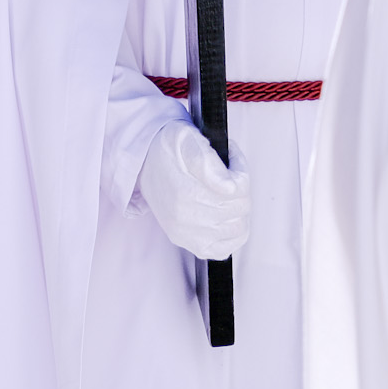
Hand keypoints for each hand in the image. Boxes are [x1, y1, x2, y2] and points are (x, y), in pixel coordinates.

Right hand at [137, 121, 249, 259]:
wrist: (145, 165)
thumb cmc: (169, 149)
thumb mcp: (187, 138)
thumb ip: (208, 160)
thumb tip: (229, 186)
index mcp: (186, 189)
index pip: (238, 189)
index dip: (241, 170)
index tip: (231, 163)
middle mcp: (184, 216)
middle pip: (240, 208)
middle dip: (242, 190)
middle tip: (230, 176)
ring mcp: (186, 233)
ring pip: (238, 229)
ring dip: (240, 210)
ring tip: (229, 196)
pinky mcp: (187, 242)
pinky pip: (223, 250)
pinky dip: (233, 236)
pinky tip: (227, 219)